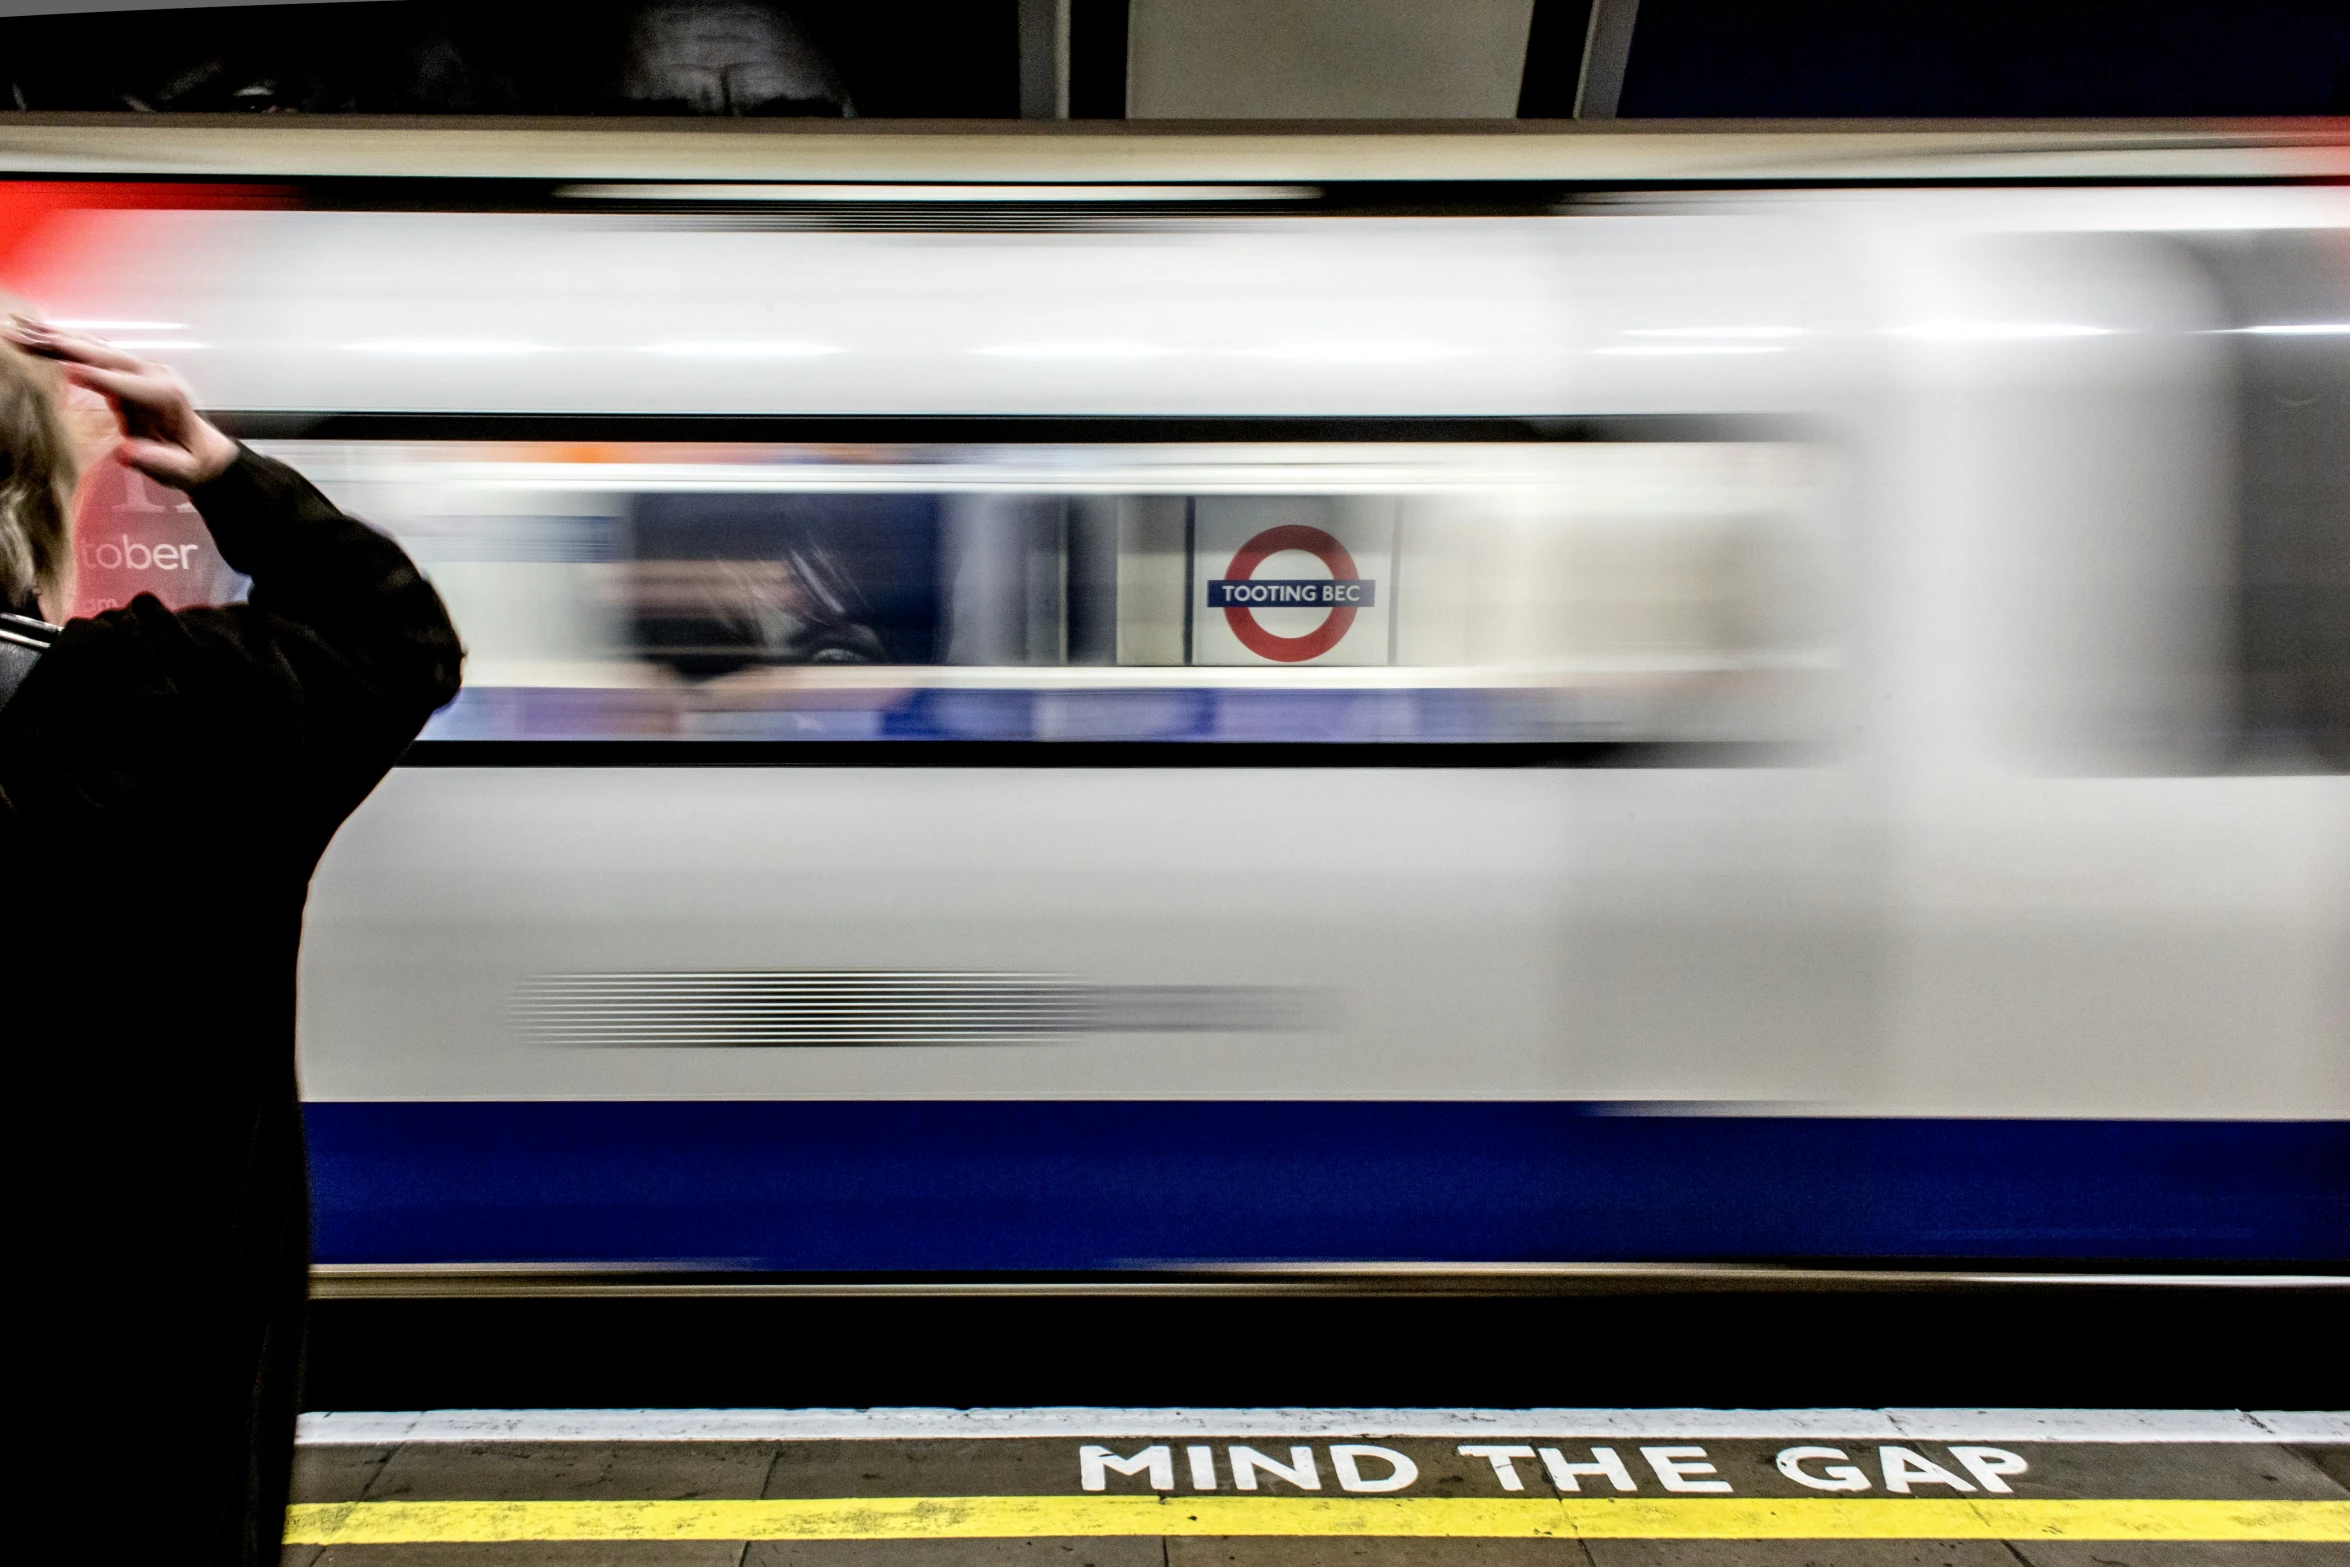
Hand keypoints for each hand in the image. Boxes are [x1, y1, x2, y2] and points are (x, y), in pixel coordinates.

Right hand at [4, 317, 239, 489]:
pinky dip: (65, 340)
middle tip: (28, 339)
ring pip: (95, 348)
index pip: (128, 385)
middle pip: (105, 357)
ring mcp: (139, 367)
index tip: (70, 372)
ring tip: (22, 327)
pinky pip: (93, 350)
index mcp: (165, 397)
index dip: (100, 379)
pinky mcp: (125, 368)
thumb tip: (127, 453)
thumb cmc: (187, 462)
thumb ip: (155, 462)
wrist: (199, 448)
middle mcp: (153, 374)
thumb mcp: (179, 470)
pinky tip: (38, 329)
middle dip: (66, 348)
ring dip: (57, 338)